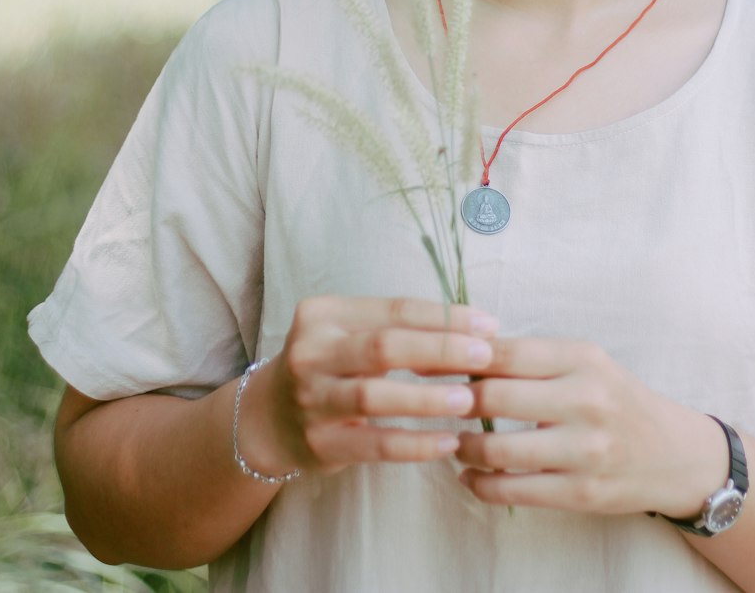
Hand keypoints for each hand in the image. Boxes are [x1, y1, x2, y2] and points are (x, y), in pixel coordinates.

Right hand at [236, 295, 498, 478]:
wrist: (265, 420)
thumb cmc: (327, 367)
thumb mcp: (349, 335)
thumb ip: (399, 331)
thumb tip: (472, 334)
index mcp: (324, 313)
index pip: (394, 309)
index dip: (444, 317)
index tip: (488, 325)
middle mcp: (311, 352)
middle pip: (384, 346)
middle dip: (440, 349)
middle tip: (485, 356)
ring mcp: (311, 399)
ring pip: (375, 396)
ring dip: (426, 398)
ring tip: (469, 400)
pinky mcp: (318, 444)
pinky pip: (373, 445)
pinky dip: (413, 444)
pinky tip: (447, 443)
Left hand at [455, 335, 727, 515]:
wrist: (673, 453)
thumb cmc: (615, 399)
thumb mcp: (583, 363)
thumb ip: (530, 360)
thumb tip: (459, 351)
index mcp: (581, 358)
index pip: (505, 353)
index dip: (457, 357)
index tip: (426, 361)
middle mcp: (585, 399)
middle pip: (495, 398)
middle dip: (455, 402)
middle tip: (434, 404)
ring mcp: (585, 450)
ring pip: (499, 450)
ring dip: (462, 448)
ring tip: (453, 444)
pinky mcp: (581, 493)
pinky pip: (514, 491)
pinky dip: (480, 485)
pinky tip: (469, 477)